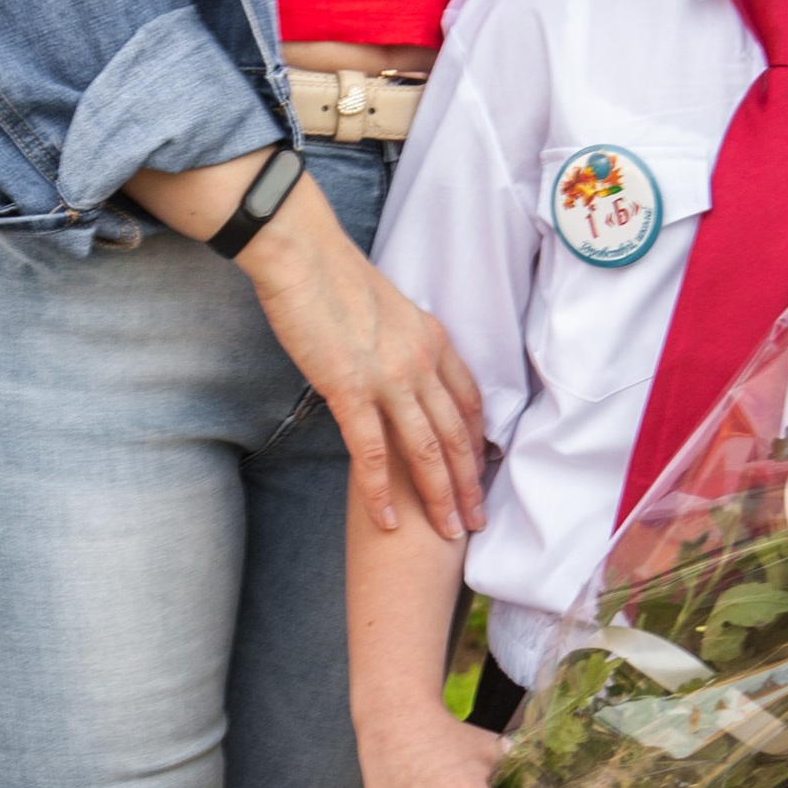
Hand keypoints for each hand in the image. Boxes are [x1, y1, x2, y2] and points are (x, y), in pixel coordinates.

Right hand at [238, 184, 486, 540]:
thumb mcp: (386, 307)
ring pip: (427, 451)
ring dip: (440, 498)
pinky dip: (383, 492)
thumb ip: (400, 340)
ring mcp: (388, 378)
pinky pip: (374, 453)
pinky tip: (388, 521)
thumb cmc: (334, 274)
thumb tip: (397, 360)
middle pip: (457, 435)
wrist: (303, 253)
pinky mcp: (349, 390)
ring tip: (449, 534)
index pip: (469, 400)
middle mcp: (421, 362)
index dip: (479, 440)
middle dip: (470, 484)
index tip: (483, 470)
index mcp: (432, 339)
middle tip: (478, 522)